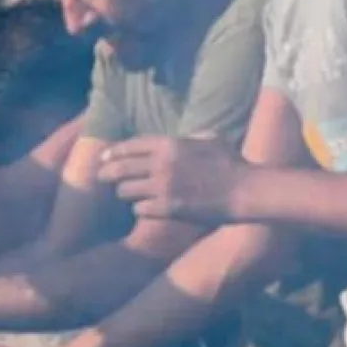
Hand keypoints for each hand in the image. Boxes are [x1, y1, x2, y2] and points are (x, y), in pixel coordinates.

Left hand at [96, 135, 244, 223]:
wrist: (245, 191)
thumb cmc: (232, 164)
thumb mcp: (211, 140)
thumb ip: (191, 137)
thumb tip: (186, 136)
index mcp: (170, 144)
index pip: (130, 146)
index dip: (113, 152)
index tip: (104, 157)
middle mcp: (161, 164)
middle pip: (120, 168)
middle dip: (107, 173)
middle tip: (102, 178)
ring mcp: (163, 187)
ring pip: (125, 191)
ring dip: (125, 193)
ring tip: (128, 195)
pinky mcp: (167, 209)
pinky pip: (139, 209)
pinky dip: (140, 209)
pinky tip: (145, 209)